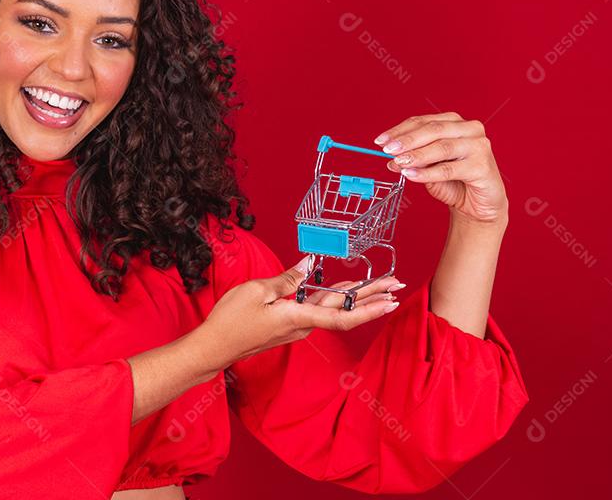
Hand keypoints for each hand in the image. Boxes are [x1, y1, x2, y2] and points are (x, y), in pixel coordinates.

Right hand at [193, 260, 402, 369]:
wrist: (215, 347)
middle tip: (396, 284)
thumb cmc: (231, 320)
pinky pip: (318, 309)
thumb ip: (285, 279)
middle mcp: (303, 325)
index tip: (390, 302)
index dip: (368, 309)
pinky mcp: (289, 324)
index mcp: (298, 317)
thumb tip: (306, 265)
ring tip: (379, 286)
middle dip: (372, 297)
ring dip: (357, 297)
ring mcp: (297, 326)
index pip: (341, 316)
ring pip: (333, 309)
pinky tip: (343, 289)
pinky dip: (335, 297)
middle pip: (344, 310)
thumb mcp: (256, 291)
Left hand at [374, 112, 508, 224]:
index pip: (423, 121)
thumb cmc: (454, 181)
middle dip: (407, 140)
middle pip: (433, 130)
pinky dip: (428, 173)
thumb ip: (413, 159)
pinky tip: (412, 175)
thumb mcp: (428, 167)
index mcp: (454, 123)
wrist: (478, 204)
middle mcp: (470, 129)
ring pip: (442, 148)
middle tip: (388, 150)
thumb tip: (390, 157)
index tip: (380, 141)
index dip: (399, 130)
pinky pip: (449, 169)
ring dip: (417, 156)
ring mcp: (479, 146)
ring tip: (398, 163)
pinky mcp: (483, 166)